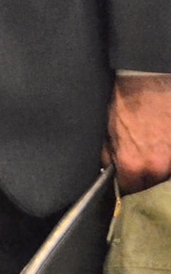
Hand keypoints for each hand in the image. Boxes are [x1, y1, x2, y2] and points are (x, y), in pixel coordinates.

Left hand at [106, 74, 170, 191]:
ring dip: (163, 180)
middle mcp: (158, 167)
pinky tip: (165, 160)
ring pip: (168, 181)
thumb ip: (109, 156)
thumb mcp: (108, 130)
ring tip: (156, 169)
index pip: (130, 191)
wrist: (150, 82)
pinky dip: (169, 168)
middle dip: (147, 188)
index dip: (128, 190)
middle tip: (143, 180)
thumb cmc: (126, 104)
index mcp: (133, 164)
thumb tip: (109, 173)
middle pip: (153, 190)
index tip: (128, 188)